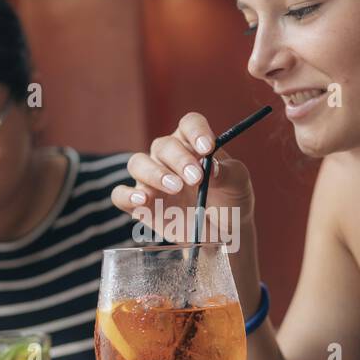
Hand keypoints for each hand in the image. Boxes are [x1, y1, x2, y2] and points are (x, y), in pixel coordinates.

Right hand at [110, 112, 255, 242]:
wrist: (223, 235)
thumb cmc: (230, 201)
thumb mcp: (238, 185)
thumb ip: (227, 173)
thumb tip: (211, 168)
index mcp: (193, 144)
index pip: (189, 124)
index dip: (196, 132)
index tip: (208, 148)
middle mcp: (168, 158)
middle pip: (163, 145)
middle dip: (179, 160)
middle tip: (196, 178)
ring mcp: (151, 180)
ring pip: (137, 163)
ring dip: (154, 173)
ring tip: (174, 187)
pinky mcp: (140, 205)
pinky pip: (120, 195)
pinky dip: (127, 195)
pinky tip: (142, 200)